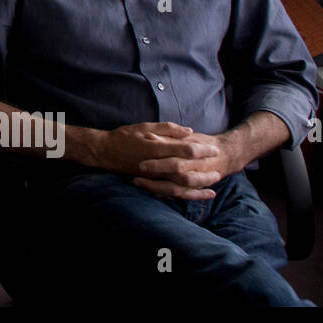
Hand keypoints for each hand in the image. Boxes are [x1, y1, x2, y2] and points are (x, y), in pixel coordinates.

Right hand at [90, 122, 223, 199]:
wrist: (104, 152)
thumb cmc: (125, 136)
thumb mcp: (145, 126)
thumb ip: (168, 129)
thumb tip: (189, 132)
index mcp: (156, 148)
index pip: (185, 150)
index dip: (202, 150)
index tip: (214, 149)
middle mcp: (156, 165)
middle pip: (186, 173)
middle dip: (204, 173)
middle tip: (218, 170)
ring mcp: (153, 177)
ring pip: (180, 188)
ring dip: (198, 189)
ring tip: (213, 188)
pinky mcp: (150, 184)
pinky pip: (170, 193)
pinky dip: (184, 195)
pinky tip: (195, 195)